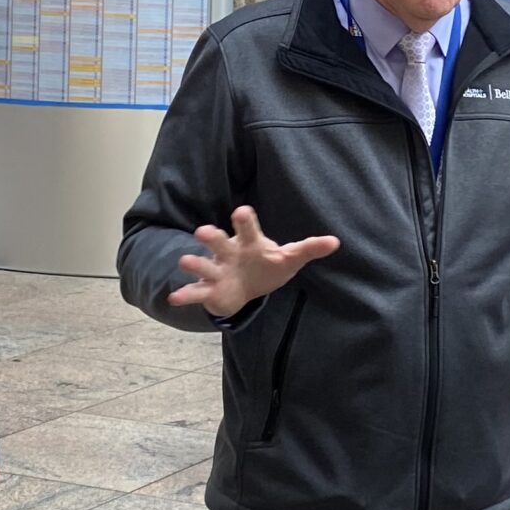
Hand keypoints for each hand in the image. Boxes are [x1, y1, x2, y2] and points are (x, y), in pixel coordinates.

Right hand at [171, 205, 339, 320]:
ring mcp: (217, 271)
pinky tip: (173, 297)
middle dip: (212, 238)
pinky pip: (196, 291)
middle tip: (203, 232)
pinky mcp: (210, 290)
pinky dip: (185, 294)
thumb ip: (309, 249)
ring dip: (194, 263)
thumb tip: (336, 241)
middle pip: (220, 243)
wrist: (246, 284)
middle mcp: (229, 253)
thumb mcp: (289, 258)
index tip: (242, 211)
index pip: (248, 228)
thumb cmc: (267, 264)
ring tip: (183, 261)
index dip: (244, 220)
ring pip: (204, 265)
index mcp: (249, 243)